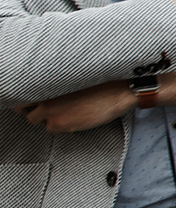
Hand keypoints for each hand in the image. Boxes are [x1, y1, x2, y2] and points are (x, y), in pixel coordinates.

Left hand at [19, 75, 166, 133]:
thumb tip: (47, 93)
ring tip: (65, 113)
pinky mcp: (60, 123)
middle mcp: (44, 96)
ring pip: (37, 121)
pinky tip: (74, 118)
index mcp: (48, 82)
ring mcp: (51, 111)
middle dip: (34, 110)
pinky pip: (51, 129)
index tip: (35, 101)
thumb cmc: (103, 83)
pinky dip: (60, 125)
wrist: (119, 92)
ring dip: (48, 119)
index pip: (24, 96)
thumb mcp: (75, 78)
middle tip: (47, 109)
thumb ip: (57, 84)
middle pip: (26, 110)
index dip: (27, 100)